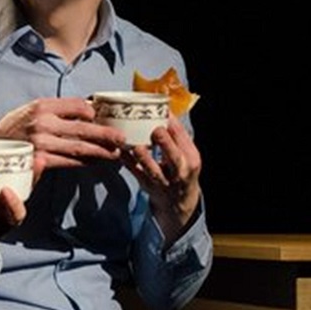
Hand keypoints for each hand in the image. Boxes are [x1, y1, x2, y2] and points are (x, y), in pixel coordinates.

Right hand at [0, 97, 124, 168]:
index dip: (95, 112)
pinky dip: (85, 162)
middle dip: (106, 133)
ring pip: (80, 147)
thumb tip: (85, 110)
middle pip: (84, 127)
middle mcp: (43, 121)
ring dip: (101, 151)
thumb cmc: (9, 129)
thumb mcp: (29, 111)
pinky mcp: (39, 160)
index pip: (79, 106)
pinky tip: (96, 162)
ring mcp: (41, 142)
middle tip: (122, 138)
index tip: (106, 117)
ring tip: (116, 153)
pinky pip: (69, 162)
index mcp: (42, 104)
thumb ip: (54, 110)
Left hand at [120, 115, 201, 244]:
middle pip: (174, 158)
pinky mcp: (147, 185)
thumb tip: (163, 108)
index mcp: (191, 158)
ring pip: (153, 170)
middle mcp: (180, 171)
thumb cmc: (180, 169)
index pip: (185, 140)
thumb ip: (177, 135)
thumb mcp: (187, 153)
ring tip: (136, 146)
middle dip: (166, 144)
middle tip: (157, 131)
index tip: (164, 111)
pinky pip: (136, 172)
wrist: (178, 201)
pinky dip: (127, 161)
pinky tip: (120, 151)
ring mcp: (163, 181)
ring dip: (144, 158)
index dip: (175, 127)